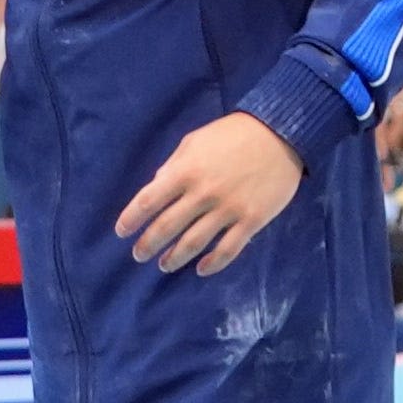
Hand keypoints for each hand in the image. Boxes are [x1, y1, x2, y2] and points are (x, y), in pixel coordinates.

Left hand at [117, 110, 305, 272]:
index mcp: (185, 171)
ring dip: (175, 258)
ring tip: (165, 265)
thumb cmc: (233, 134)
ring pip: (194, 243)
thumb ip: (173, 166)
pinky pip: (228, 249)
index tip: (121, 232)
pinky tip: (202, 269)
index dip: (131, 219)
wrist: (281, 133)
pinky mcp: (251, 220)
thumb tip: (157, 187)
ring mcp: (228, 209)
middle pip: (167, 227)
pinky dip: (213, 264)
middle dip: (148, 245)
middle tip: (139, 255)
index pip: (149, 201)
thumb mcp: (195, 141)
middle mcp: (203, 194)